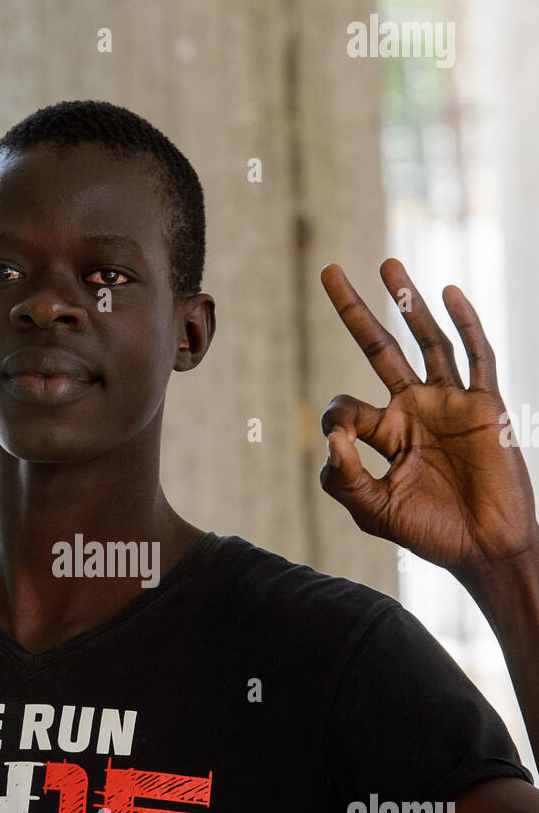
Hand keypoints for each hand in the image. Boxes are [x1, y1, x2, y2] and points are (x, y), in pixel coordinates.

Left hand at [319, 258, 538, 583]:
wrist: (485, 548)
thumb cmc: (430, 532)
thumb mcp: (373, 511)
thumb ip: (344, 477)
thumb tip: (332, 436)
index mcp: (385, 434)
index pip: (346, 406)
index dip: (334, 417)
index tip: (341, 442)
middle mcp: (414, 410)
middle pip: (379, 349)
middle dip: (354, 312)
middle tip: (328, 270)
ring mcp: (450, 403)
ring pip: (427, 341)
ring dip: (407, 301)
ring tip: (386, 264)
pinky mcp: (485, 406)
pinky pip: (476, 356)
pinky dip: (464, 323)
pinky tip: (447, 292)